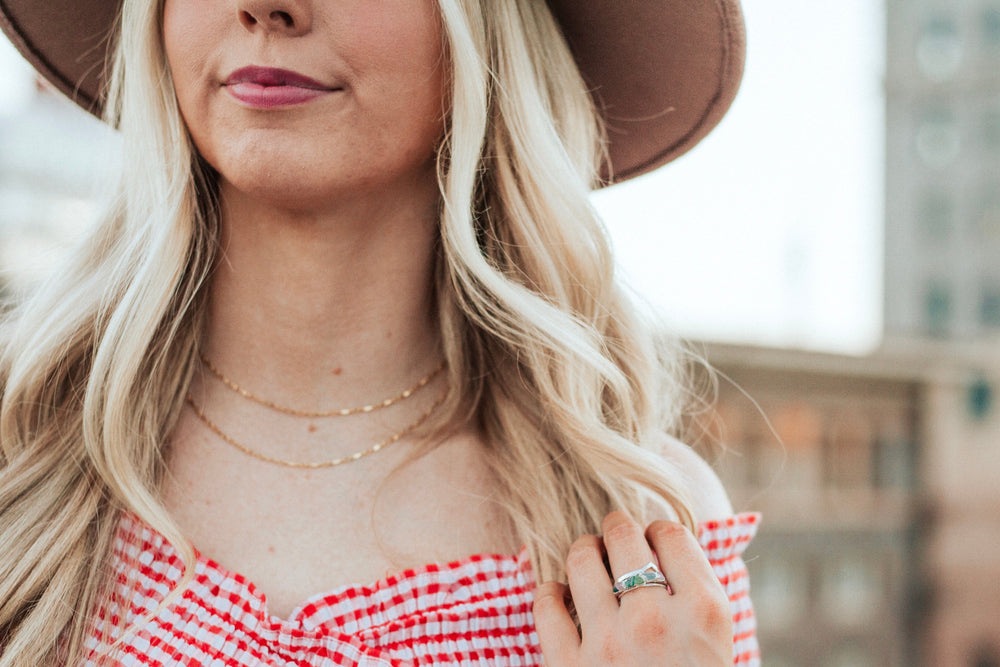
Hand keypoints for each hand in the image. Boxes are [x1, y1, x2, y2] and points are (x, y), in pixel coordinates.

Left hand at [533, 511, 732, 665]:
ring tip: (587, 561)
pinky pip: (545, 603)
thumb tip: (660, 541)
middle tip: (613, 539)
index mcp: (704, 612)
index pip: (670, 534)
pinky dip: (549, 593)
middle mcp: (656, 620)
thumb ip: (696, 594)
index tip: (651, 539)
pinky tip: (559, 596)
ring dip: (582, 552)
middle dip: (616, 530)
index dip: (657, 530)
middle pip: (623, 535)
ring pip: (580, 558)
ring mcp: (608, 642)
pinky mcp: (568, 665)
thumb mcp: (718, 643)